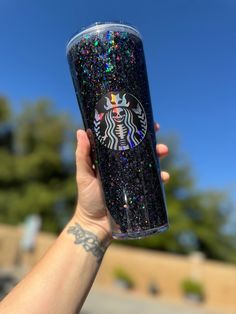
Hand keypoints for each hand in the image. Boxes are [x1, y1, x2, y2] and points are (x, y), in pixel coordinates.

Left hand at [73, 122, 168, 241]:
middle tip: (156, 133)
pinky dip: (160, 178)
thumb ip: (82, 155)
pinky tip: (164, 176)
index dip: (132, 130)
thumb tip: (81, 131)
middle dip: (150, 141)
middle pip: (139, 150)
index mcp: (110, 161)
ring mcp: (132, 180)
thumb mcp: (83, 175)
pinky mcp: (139, 192)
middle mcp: (123, 168)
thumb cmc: (87, 199)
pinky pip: (153, 183)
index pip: (122, 141)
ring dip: (158, 156)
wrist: (95, 225)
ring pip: (148, 164)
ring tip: (163, 152)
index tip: (140, 119)